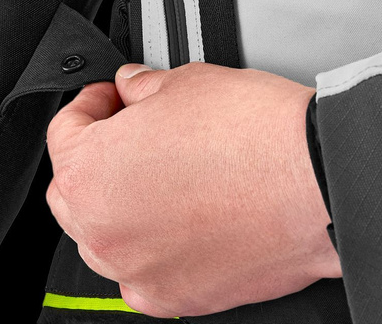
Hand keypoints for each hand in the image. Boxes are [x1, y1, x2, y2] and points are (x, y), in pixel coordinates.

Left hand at [45, 62, 340, 317]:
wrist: (317, 180)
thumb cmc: (254, 134)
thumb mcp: (184, 82)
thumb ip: (142, 87)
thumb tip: (132, 88)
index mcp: (92, 174)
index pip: (65, 133)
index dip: (91, 104)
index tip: (111, 98)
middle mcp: (106, 234)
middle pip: (74, 191)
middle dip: (97, 155)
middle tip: (131, 127)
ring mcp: (141, 272)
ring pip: (105, 237)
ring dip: (119, 203)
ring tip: (160, 171)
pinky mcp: (181, 297)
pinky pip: (144, 272)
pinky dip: (152, 246)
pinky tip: (182, 215)